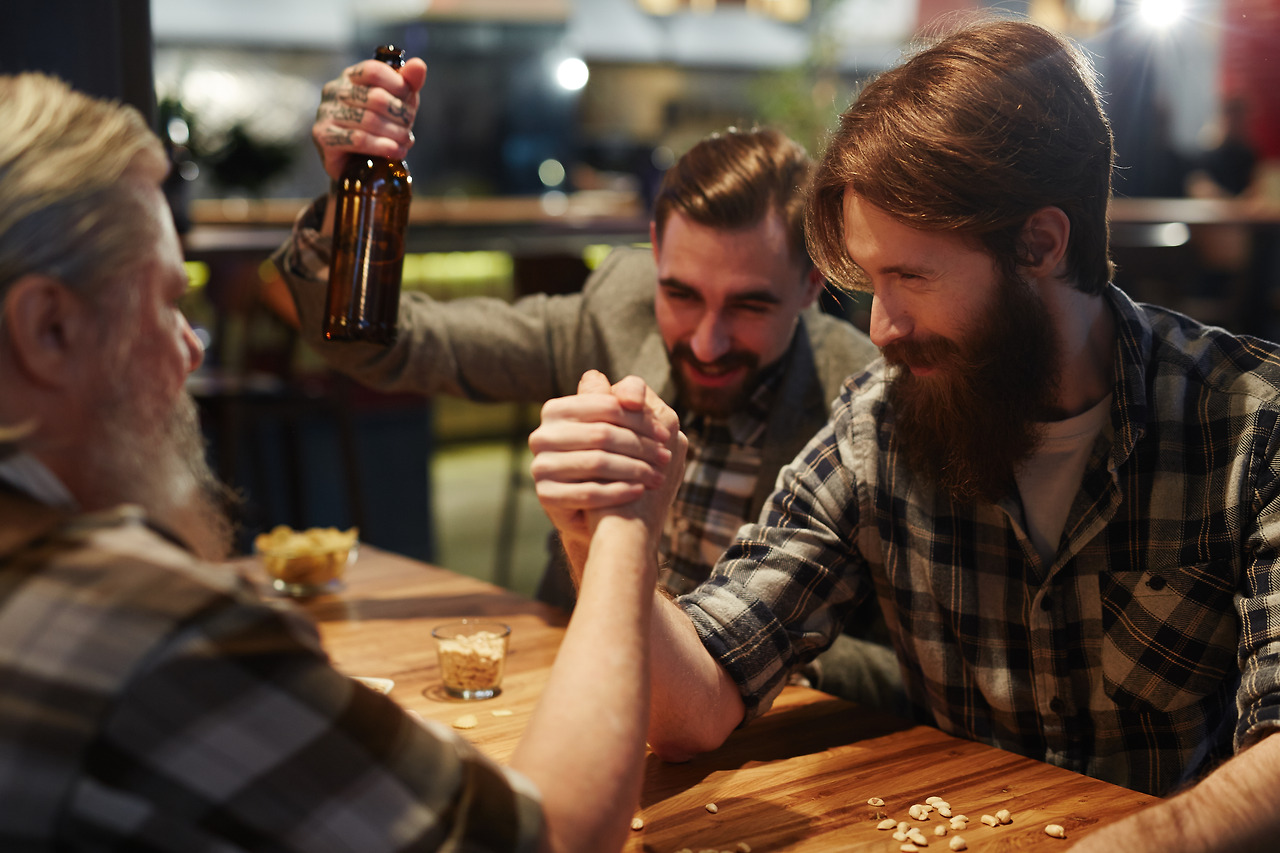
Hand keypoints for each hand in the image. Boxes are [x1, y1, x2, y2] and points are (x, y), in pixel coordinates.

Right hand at [312, 55, 427, 180]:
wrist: (357, 161)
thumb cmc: (378, 125)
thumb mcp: (397, 101)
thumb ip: (408, 82)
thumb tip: (419, 65)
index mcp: (350, 76)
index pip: (373, 70)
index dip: (398, 85)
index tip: (410, 103)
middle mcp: (334, 91)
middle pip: (375, 97)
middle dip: (400, 114)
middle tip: (409, 127)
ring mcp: (326, 113)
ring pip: (369, 120)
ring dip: (395, 133)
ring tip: (406, 142)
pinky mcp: (324, 137)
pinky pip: (358, 140)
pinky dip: (382, 147)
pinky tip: (395, 151)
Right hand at [530, 371, 683, 551]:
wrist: (595, 511)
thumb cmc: (612, 458)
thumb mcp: (618, 426)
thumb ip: (625, 401)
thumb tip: (633, 396)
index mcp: (556, 409)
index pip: (607, 405)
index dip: (640, 419)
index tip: (666, 434)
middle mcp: (542, 435)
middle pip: (602, 434)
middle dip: (640, 446)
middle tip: (666, 458)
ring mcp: (540, 465)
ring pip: (597, 463)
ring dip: (634, 469)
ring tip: (657, 476)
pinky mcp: (546, 495)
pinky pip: (588, 492)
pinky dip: (618, 491)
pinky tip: (639, 491)